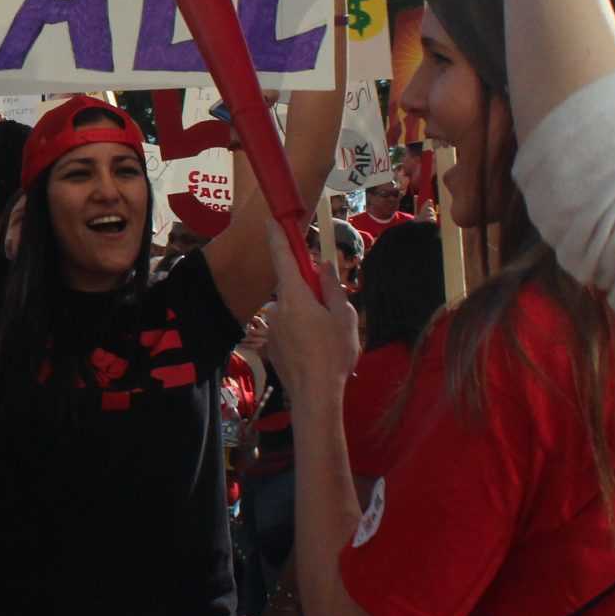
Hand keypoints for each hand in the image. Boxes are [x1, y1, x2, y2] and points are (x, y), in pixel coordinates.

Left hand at [258, 217, 359, 404]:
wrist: (314, 396)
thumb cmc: (333, 353)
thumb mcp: (343, 316)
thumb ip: (333, 288)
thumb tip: (325, 266)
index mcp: (294, 295)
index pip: (282, 258)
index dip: (277, 237)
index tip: (271, 220)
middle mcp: (277, 307)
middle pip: (293, 289)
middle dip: (310, 295)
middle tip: (332, 315)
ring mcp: (272, 328)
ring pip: (293, 313)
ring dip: (307, 319)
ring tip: (327, 341)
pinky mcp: (272, 346)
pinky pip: (288, 331)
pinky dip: (301, 336)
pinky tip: (315, 353)